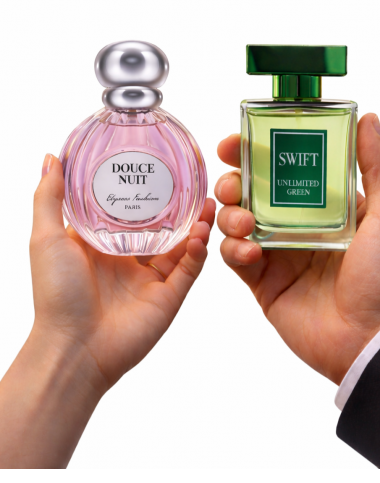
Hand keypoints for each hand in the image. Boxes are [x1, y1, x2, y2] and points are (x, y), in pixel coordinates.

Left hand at [0, 155, 213, 467]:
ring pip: (182, 248)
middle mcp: (130, 261)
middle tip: (195, 186)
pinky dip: (197, 253)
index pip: (132, 214)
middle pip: (163, 229)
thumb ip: (49, 199)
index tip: (161, 170)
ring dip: (197, 227)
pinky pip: (189, 271)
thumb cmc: (56, 294)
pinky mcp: (167, 297)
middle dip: (181, 208)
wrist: (74, 347)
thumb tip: (52, 158)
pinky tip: (200, 236)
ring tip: (207, 206)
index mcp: (104, 246)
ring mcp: (150, 280)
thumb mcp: (46, 238)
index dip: (148, 193)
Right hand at [215, 113, 379, 384]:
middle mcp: (296, 226)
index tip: (237, 143)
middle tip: (234, 183)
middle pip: (251, 194)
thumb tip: (368, 120)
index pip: (282, 171)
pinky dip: (233, 250)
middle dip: (234, 182)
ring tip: (244, 222)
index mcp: (323, 207)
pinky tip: (248, 251)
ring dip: (230, 215)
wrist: (373, 339)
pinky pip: (235, 258)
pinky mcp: (263, 282)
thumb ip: (376, 166)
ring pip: (235, 222)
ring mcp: (277, 254)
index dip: (256, 154)